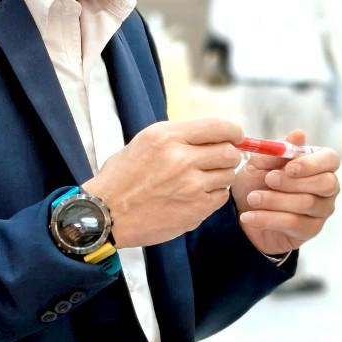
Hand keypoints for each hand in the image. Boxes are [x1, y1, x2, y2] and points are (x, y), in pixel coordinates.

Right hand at [84, 118, 242, 248]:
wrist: (106, 215)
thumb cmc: (122, 178)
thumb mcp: (144, 142)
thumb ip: (178, 136)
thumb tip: (212, 134)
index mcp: (166, 137)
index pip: (218, 126)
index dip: (233, 131)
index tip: (236, 136)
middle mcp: (181, 159)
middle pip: (230, 152)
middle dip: (229, 155)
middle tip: (219, 160)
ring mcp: (190, 186)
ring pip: (228, 175)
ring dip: (221, 176)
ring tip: (201, 179)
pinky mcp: (195, 210)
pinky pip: (221, 197)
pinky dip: (214, 195)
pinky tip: (196, 196)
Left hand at [232, 129, 339, 255]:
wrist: (243, 212)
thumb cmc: (257, 182)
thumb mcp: (260, 163)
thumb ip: (278, 150)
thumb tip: (299, 133)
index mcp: (318, 163)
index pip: (330, 159)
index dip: (312, 163)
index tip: (288, 167)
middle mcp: (327, 186)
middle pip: (326, 183)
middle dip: (294, 182)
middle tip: (268, 180)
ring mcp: (322, 209)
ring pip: (307, 203)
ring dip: (275, 200)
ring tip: (252, 199)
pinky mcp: (310, 229)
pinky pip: (293, 223)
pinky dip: (267, 218)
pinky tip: (249, 217)